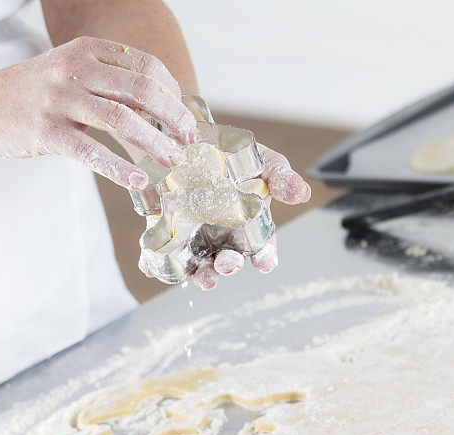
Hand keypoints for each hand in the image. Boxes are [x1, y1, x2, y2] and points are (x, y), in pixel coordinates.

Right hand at [0, 36, 196, 188]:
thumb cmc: (33, 92)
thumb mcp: (70, 72)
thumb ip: (110, 83)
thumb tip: (161, 110)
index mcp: (86, 51)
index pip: (145, 66)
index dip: (172, 92)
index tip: (184, 113)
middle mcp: (74, 70)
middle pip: (140, 91)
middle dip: (172, 116)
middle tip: (188, 138)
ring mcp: (59, 100)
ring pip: (122, 120)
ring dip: (155, 143)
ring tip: (174, 160)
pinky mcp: (48, 132)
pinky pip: (93, 152)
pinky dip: (120, 169)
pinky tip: (140, 180)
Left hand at [138, 144, 311, 288]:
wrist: (193, 137)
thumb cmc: (235, 154)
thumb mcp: (264, 162)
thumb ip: (281, 179)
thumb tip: (301, 193)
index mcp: (251, 227)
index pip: (261, 249)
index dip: (264, 258)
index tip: (264, 263)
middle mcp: (223, 238)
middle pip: (228, 261)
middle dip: (229, 267)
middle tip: (228, 264)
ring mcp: (195, 237)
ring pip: (198, 265)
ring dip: (199, 275)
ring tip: (202, 278)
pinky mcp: (167, 231)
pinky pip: (160, 253)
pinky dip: (154, 264)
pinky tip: (151, 269)